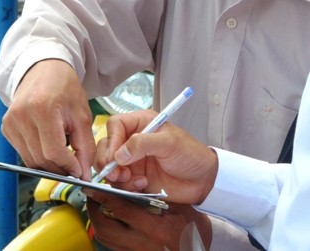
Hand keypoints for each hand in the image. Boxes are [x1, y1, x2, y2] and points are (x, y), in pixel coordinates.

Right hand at [1, 59, 95, 179]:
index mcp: (42, 109)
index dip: (68, 166)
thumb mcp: (82, 114)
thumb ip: (85, 146)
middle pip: (40, 159)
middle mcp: (21, 116)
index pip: (53, 152)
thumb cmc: (65, 89)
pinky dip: (37, 156)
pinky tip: (49, 147)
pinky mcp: (6, 128)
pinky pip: (22, 153)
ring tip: (64, 157)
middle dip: (60, 168)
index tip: (79, 171)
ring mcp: (10, 122)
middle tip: (74, 168)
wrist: (44, 70)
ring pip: (30, 160)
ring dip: (49, 165)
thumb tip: (83, 174)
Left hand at [86, 193, 211, 250]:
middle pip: (105, 228)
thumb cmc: (194, 230)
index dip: (104, 197)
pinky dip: (106, 231)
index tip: (94, 187)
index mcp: (156, 228)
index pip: (121, 210)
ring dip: (98, 221)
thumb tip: (130, 185)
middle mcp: (142, 244)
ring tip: (97, 206)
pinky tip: (109, 220)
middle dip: (94, 210)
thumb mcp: (181, 209)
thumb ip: (158, 198)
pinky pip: (112, 245)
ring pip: (105, 238)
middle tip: (91, 196)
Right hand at [94, 110, 218, 204]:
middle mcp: (133, 140)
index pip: (115, 125)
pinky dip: (126, 186)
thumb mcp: (169, 143)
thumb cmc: (190, 154)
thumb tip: (118, 155)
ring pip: (109, 166)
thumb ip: (143, 144)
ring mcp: (132, 160)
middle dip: (106, 161)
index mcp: (142, 124)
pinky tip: (142, 185)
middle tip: (116, 174)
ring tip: (133, 180)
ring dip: (116, 176)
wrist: (202, 181)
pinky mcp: (134, 178)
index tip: (114, 157)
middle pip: (106, 146)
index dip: (111, 139)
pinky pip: (118, 183)